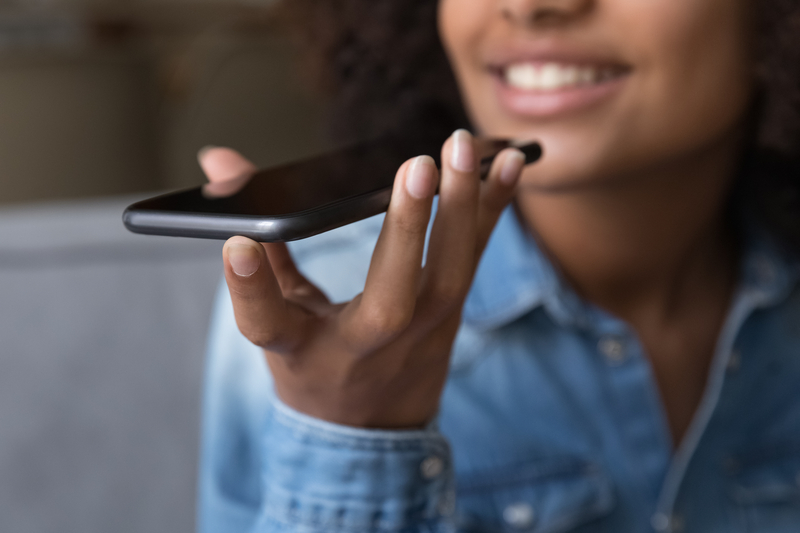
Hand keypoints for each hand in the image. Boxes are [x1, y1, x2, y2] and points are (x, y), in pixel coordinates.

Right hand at [199, 131, 525, 428]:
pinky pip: (475, 258)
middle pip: (391, 298)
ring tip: (464, 146)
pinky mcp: (450, 316)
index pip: (269, 324)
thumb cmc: (317, 367)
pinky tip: (511, 163)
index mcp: (304, 350)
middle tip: (419, 166)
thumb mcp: (278, 320)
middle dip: (406, 231)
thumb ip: (257, 243)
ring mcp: (418, 335)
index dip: (250, 289)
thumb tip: (221, 162)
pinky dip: (494, 208)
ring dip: (462, 208)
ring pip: (449, 276)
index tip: (237, 246)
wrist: (373, 428)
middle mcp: (366, 346)